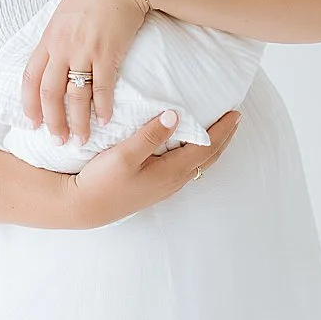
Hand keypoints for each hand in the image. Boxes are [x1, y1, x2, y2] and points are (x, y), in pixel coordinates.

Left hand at [21, 0, 150, 144]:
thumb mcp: (65, 13)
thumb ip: (59, 36)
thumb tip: (56, 56)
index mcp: (48, 38)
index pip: (30, 77)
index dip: (29, 103)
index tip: (31, 123)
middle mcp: (61, 48)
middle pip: (49, 93)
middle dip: (52, 121)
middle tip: (57, 141)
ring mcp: (83, 51)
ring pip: (75, 96)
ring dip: (77, 122)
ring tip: (81, 140)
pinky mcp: (107, 52)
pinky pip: (102, 88)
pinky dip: (102, 107)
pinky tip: (104, 121)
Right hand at [60, 109, 239, 228]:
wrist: (85, 207)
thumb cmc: (102, 181)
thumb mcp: (124, 154)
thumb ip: (150, 135)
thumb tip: (175, 115)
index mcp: (171, 171)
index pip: (206, 147)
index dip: (222, 130)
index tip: (236, 112)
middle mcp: (173, 181)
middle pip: (208, 157)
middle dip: (224, 137)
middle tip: (235, 118)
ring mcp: (165, 186)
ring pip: (198, 163)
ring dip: (212, 146)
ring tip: (218, 130)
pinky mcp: (155, 187)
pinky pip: (186, 167)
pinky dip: (197, 153)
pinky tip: (190, 146)